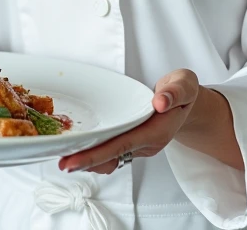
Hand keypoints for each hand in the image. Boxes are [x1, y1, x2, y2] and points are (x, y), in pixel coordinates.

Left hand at [56, 69, 200, 174]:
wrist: (186, 102)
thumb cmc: (182, 91)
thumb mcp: (183, 84)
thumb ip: (175, 92)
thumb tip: (161, 102)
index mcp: (156, 132)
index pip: (121, 146)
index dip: (95, 154)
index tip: (72, 161)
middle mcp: (146, 144)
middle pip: (111, 157)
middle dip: (85, 161)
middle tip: (60, 162)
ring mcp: (138, 146)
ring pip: (109, 158)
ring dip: (88, 158)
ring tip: (63, 153)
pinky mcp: (132, 144)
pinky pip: (111, 152)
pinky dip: (94, 151)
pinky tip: (79, 145)